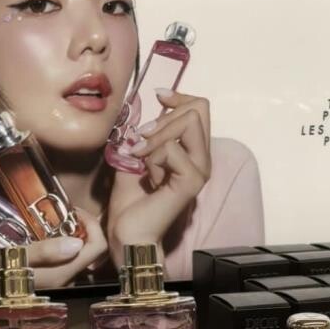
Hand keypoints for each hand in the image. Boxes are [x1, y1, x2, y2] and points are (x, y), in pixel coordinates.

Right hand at [0, 207, 106, 293]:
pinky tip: (48, 236)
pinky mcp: (54, 280)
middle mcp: (67, 280)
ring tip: (55, 221)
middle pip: (92, 251)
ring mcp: (61, 281)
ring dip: (74, 235)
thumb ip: (45, 251)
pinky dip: (65, 243)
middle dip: (84, 228)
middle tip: (65, 213)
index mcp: (61, 274)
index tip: (75, 212)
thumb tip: (76, 243)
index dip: (92, 226)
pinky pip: (69, 259)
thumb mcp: (14, 257)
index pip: (97, 249)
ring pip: (81, 254)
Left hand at [107, 89, 210, 265]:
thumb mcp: (132, 159)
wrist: (128, 233)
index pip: (200, 108)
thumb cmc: (130, 202)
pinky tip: (149, 179)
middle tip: (141, 138)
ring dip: (157, 135)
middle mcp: (201, 159)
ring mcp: (199, 170)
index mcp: (191, 152)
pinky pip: (171, 149)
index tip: (159, 96)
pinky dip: (153, 158)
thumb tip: (138, 110)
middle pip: (198, 109)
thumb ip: (141, 136)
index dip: (179, 97)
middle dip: (163, 117)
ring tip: (141, 157)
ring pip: (189, 122)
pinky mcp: (191, 181)